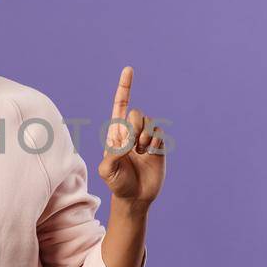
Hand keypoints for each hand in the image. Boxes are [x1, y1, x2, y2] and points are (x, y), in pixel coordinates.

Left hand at [97, 66, 166, 205]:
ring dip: (145, 138)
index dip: (124, 87)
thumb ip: (113, 154)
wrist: (135, 196)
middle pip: (136, 113)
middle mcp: (131, 131)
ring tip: (141, 153)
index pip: (120, 104)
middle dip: (135, 127)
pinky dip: (155, 142)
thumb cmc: (116, 183)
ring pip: (150, 122)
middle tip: (133, 145)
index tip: (128, 70)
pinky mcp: (159, 145)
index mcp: (116, 132)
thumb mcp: (107, 170)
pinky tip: (150, 153)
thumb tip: (129, 140)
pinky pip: (160, 132)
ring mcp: (146, 138)